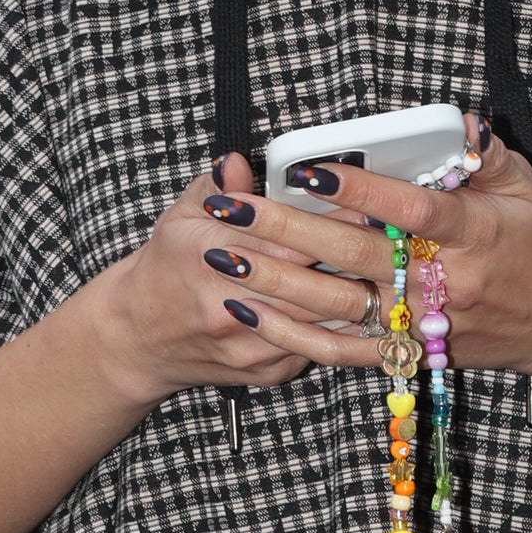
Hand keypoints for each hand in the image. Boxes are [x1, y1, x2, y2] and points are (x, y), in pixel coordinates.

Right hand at [91, 152, 393, 407]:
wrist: (138, 340)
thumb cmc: (165, 270)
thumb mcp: (181, 217)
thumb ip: (215, 184)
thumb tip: (240, 160)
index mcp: (210, 257)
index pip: (288, 235)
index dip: (332, 218)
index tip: (368, 203)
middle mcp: (232, 305)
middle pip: (313, 279)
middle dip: (355, 256)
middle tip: (393, 233)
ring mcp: (252, 345)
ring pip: (325, 319)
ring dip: (362, 294)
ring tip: (392, 269)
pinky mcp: (267, 372)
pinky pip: (322, 347)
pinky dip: (348, 326)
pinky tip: (372, 305)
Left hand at [183, 114, 531, 397]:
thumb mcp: (526, 188)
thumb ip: (484, 152)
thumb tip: (459, 119)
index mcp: (474, 233)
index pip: (410, 209)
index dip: (359, 190)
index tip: (310, 169)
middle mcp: (444, 280)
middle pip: (357, 254)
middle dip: (289, 228)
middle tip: (233, 206)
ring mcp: (423, 321)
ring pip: (339, 305)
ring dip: (276, 282)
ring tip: (223, 255)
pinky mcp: (409, 350)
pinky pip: (343, 350)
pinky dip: (293, 334)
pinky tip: (251, 310)